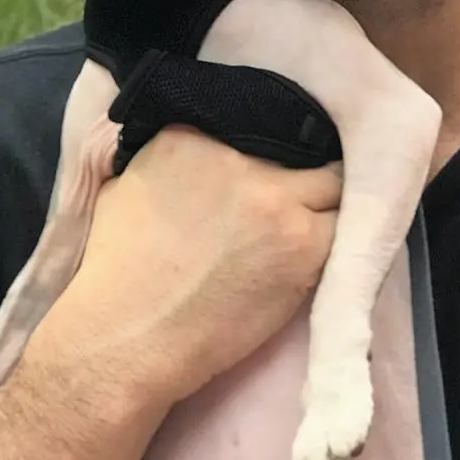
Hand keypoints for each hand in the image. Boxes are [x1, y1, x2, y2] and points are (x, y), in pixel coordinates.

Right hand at [27, 125, 341, 411]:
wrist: (126, 338)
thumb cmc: (115, 272)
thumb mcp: (129, 185)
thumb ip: (175, 158)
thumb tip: (206, 156)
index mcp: (193, 134)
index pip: (253, 121)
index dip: (267, 145)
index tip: (269, 162)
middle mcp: (241, 158)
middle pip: (298, 147)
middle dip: (303, 165)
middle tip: (305, 185)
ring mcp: (277, 199)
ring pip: (333, 182)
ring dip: (328, 198)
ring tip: (323, 215)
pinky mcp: (304, 245)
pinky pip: (344, 226)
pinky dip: (338, 233)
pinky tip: (328, 245)